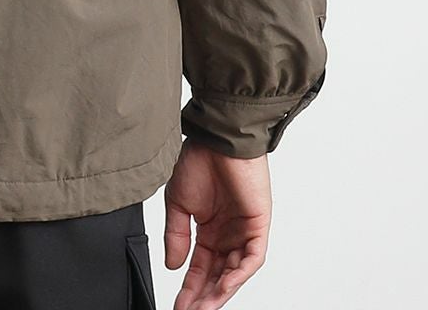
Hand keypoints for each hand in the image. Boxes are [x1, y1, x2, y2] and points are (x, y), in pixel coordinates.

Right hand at [164, 140, 271, 308]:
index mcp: (208, 228)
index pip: (199, 266)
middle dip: (202, 296)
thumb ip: (176, 235)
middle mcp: (227, 234)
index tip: (179, 305)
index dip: (189, 287)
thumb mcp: (178, 202)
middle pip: (216, 275)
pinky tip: (223, 287)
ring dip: (219, 292)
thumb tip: (173, 266)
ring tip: (203, 307)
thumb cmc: (198, 160)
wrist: (216, 139)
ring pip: (234, 272)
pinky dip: (238, 274)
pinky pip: (251, 259)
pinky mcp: (258, 227)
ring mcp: (243, 232)